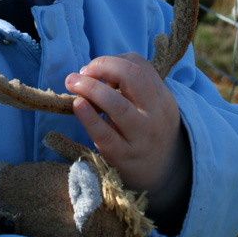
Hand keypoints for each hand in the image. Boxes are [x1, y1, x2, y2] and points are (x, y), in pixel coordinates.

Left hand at [64, 53, 190, 220]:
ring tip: (72, 83)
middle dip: (103, 66)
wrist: (165, 175)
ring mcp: (140, 137)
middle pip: (133, 77)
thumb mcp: (154, 106)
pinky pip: (104, 134)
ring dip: (91, 88)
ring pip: (117, 105)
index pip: (140, 66)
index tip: (95, 68)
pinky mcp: (123, 157)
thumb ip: (132, 87)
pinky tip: (77, 105)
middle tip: (82, 72)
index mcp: (162, 97)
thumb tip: (94, 72)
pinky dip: (88, 117)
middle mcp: (154, 114)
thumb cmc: (149, 131)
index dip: (113, 61)